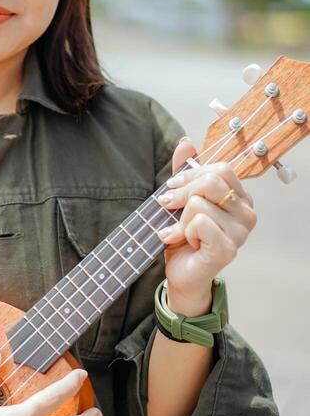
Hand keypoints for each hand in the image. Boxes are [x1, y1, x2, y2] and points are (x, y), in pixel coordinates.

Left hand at [155, 137, 256, 311]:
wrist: (181, 273)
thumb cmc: (184, 236)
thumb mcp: (181, 198)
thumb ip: (185, 170)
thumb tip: (187, 142)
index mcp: (240, 198)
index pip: (220, 169)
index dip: (191, 174)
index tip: (173, 186)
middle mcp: (247, 213)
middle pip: (211, 182)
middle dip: (181, 193)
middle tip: (169, 207)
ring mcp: (241, 233)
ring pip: (199, 204)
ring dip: (180, 219)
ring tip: (181, 232)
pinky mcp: (227, 249)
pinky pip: (199, 223)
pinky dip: (182, 232)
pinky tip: (184, 242)